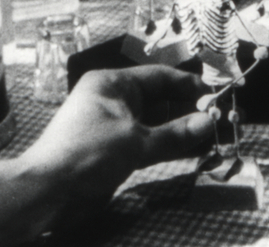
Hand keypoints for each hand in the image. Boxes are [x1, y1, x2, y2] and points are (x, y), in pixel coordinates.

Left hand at [7, 67, 209, 239]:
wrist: (47, 192)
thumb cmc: (88, 154)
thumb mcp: (136, 142)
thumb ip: (176, 133)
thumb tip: (210, 122)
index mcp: (112, 84)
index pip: (160, 76)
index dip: (190, 85)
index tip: (217, 95)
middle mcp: (114, 100)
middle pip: (161, 100)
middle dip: (190, 110)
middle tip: (221, 119)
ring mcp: (115, 125)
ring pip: (158, 123)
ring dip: (183, 131)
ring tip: (214, 136)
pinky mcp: (115, 149)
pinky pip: (150, 142)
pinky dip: (170, 146)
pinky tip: (194, 151)